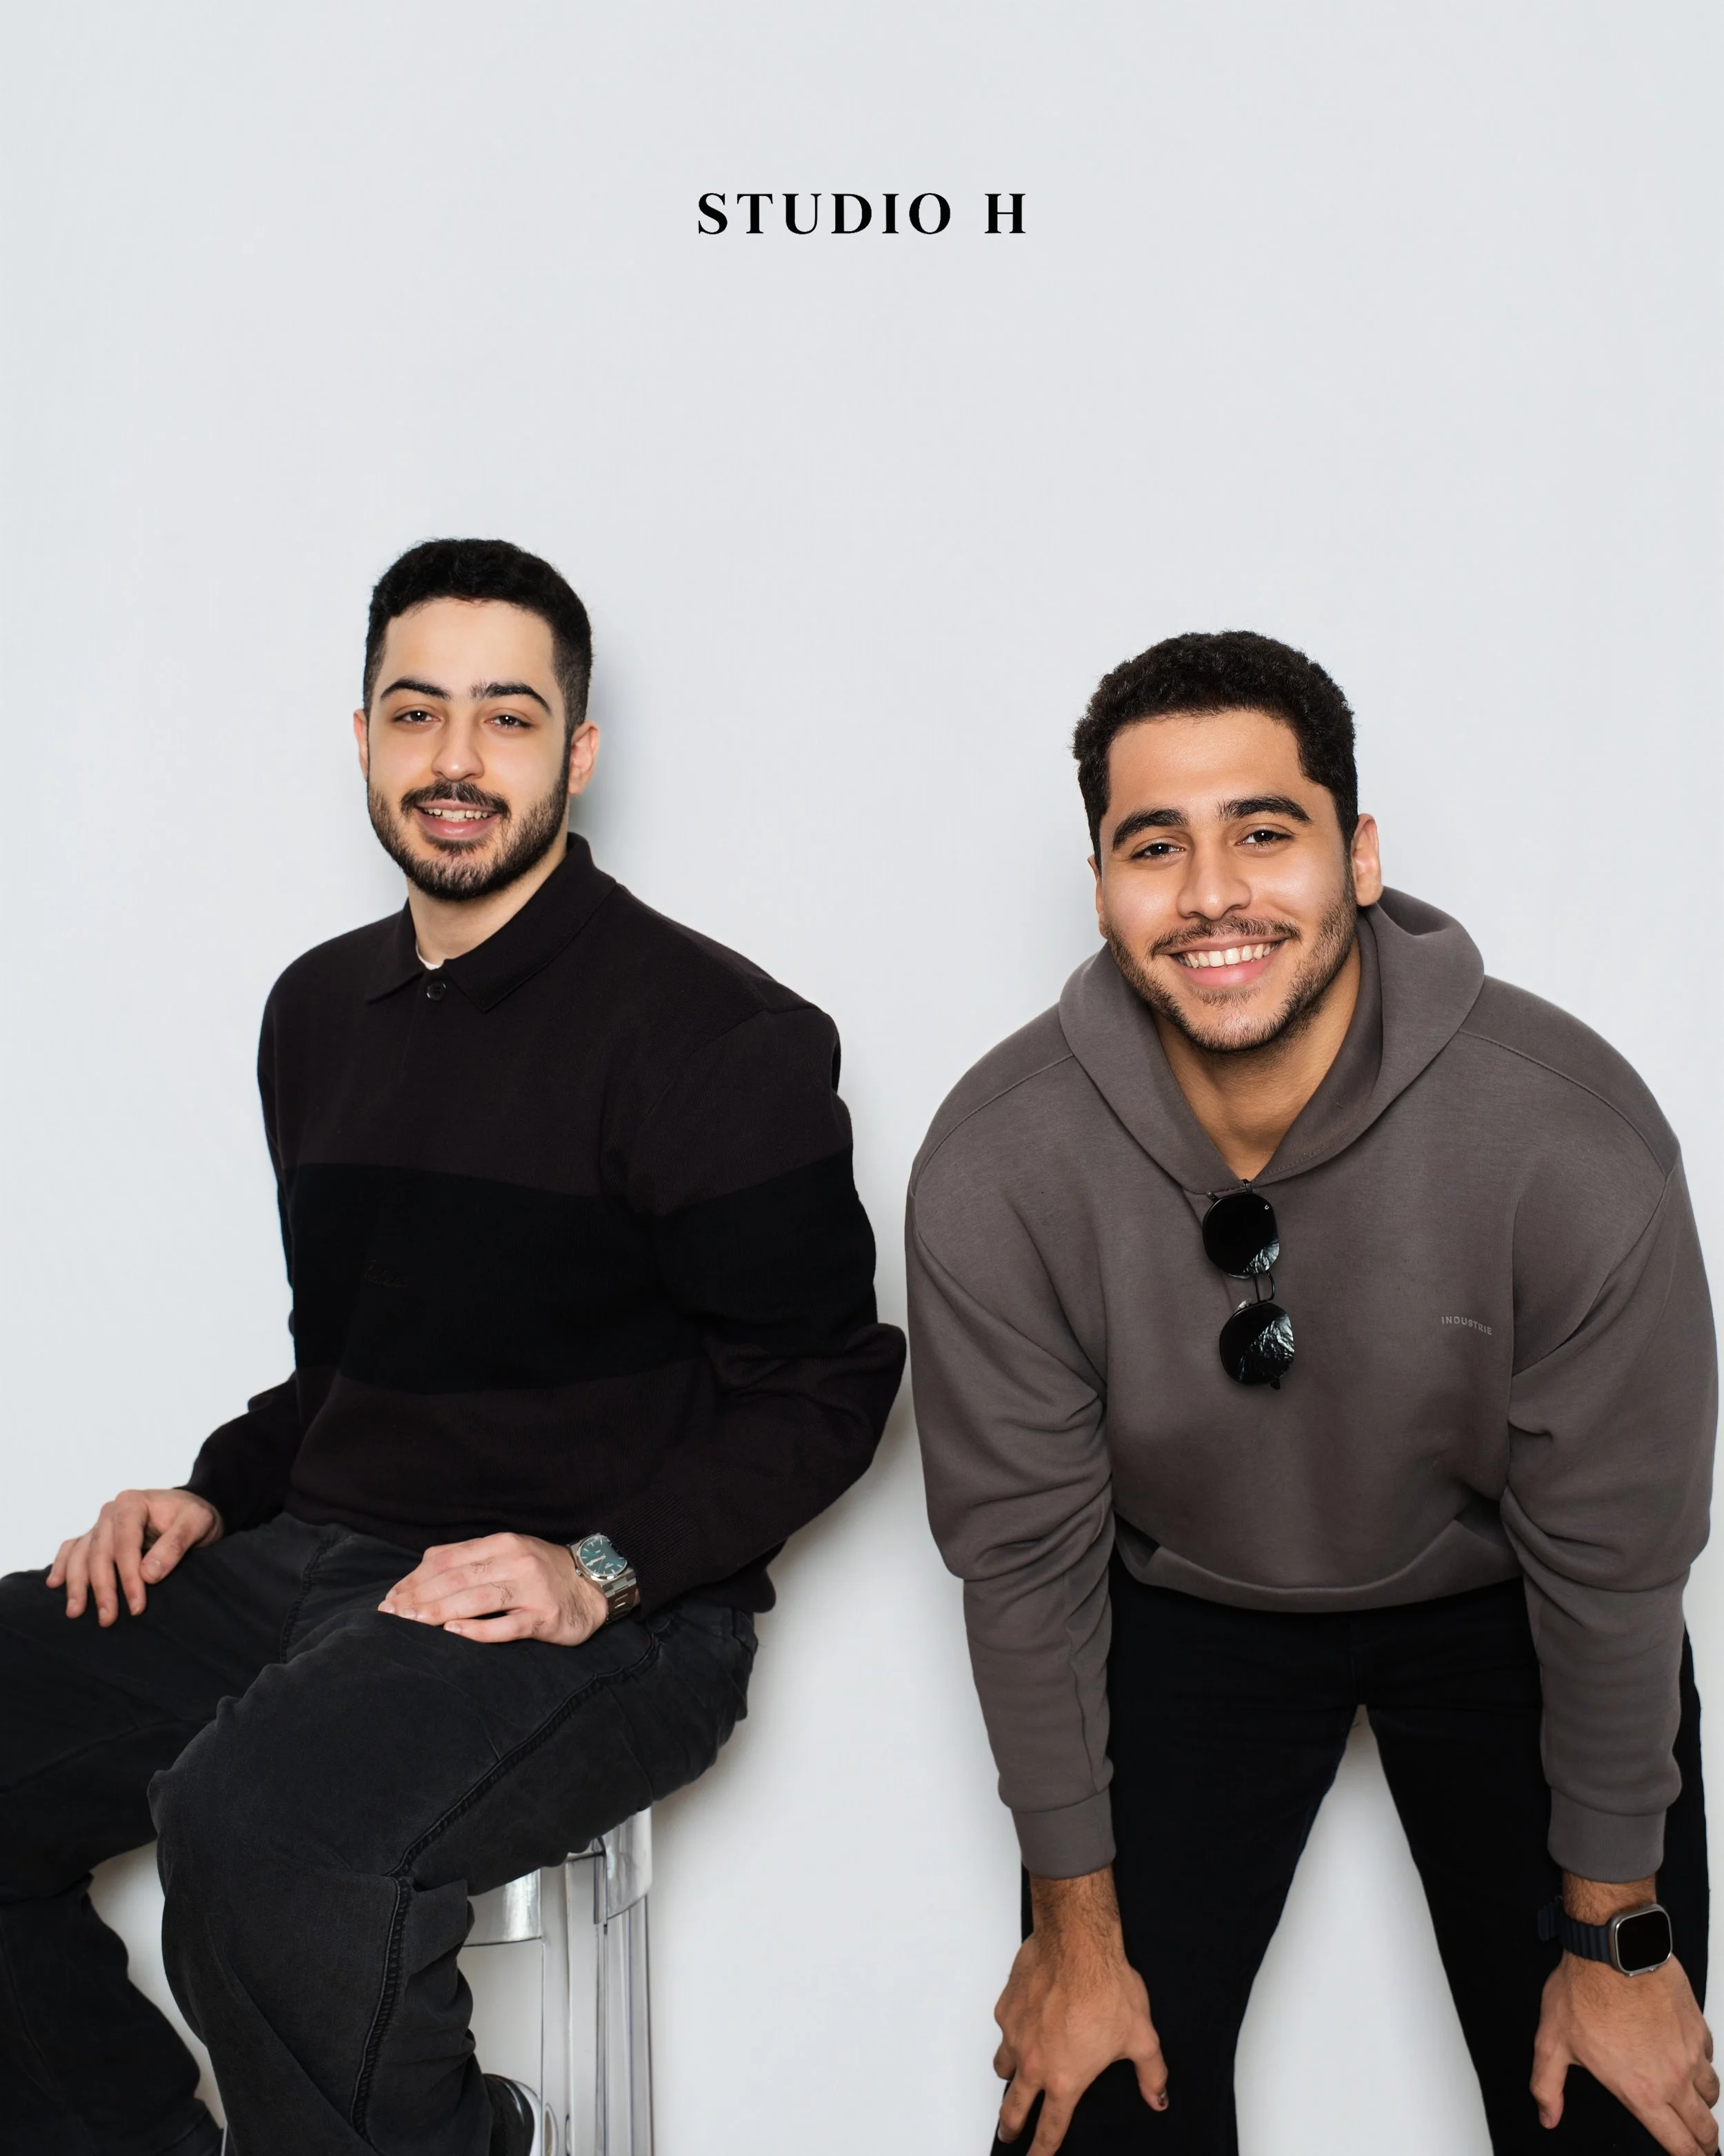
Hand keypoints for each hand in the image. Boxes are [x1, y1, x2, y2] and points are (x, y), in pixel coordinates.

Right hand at [46, 1488, 222, 1623]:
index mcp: (132, 1503)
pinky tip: (56, 1584)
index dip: (128, 1577)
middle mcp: (110, 1511)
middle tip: (108, 1619)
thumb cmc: (194, 1517)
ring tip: (75, 1612)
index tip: (137, 1606)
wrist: (191, 1513)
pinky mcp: (96, 1536)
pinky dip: (64, 1565)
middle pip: (100, 1552)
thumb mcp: (197, 1523)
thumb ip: (175, 1544)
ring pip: (81, 1554)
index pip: (125, 1544)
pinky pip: (73, 1549)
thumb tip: (149, 1574)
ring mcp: (100, 1524)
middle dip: (103, 1588)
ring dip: (77, 1584)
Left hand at [378, 1532, 609, 1645]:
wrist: (594, 1585)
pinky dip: (479, 1629)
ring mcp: (532, 1589)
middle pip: (457, 1578)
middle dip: (419, 1597)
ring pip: (478, 1598)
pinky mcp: (545, 1617)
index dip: (414, 1579)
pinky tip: (454, 1633)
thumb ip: (467, 1559)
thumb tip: (418, 1574)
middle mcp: (516, 1561)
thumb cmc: (540, 1571)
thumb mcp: (506, 1554)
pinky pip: (507, 1625)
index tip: (389, 1598)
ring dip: (439, 1611)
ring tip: (411, 1623)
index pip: (447, 1559)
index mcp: (501, 1543)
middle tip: (391, 1615)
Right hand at [993, 1869, 1166, 2153]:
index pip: (1050, 2129)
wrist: (1078, 1943)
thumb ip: (1152, 2074)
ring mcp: (1015, 2034)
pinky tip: (1027, 2021)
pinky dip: (1013, 2032)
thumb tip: (1158, 2098)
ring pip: (1003, 2067)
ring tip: (1017, 2073)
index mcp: (1065, 2078)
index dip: (1043, 2151)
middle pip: (1013, 2109)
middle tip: (1010, 2134)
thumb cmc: (1107, 1986)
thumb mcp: (1142, 2036)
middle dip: (1011, 2127)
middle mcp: (1034, 2062)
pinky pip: (1004, 2029)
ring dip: (1010, 2075)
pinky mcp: (1005, 2007)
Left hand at [1533, 1947, 1716, 2152]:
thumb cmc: (1583, 1991)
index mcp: (1642, 2092)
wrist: (1613, 1948)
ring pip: (1712, 2093)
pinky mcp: (1697, 2026)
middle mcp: (1673, 2078)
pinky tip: (1690, 2061)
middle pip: (1704, 2128)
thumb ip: (1547, 2085)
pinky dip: (1703, 2064)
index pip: (1678, 2144)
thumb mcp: (1552, 2041)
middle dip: (1704, 2144)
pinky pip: (1709, 2057)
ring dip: (1704, 2105)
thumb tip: (1547, 2116)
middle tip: (1701, 2147)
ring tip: (1695, 2107)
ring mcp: (1690, 2052)